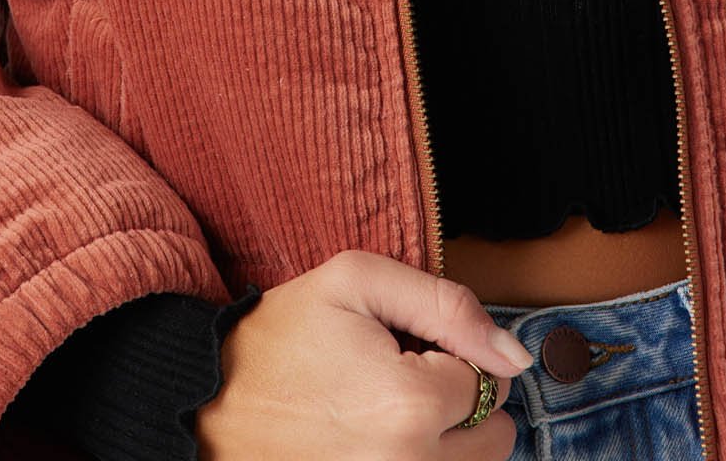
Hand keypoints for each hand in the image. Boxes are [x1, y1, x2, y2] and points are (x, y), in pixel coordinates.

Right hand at [194, 247, 533, 458]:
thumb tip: (516, 356)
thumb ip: (449, 307)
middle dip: (460, 401)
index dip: (447, 351)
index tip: (399, 344)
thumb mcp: (358, 282)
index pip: (487, 376)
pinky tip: (376, 438)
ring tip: (384, 410)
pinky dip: (418, 458)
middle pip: (495, 437)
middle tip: (400, 378)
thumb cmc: (281, 336)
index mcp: (411, 407)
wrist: (208, 402)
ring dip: (444, 439)